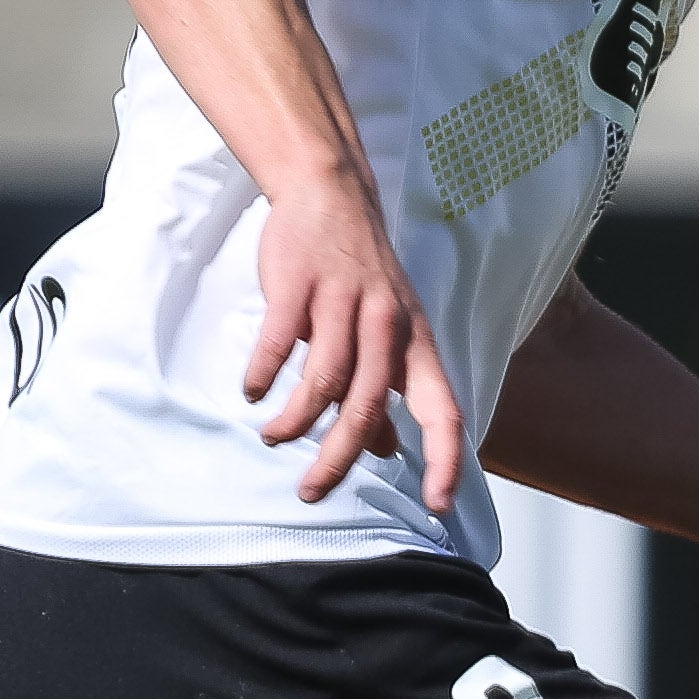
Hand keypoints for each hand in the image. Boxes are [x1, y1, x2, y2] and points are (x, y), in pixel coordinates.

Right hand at [244, 182, 469, 512]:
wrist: (330, 194)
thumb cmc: (359, 274)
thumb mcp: (388, 331)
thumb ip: (386, 390)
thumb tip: (386, 449)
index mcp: (414, 343)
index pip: (443, 410)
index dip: (445, 459)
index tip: (437, 505)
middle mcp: (387, 325)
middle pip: (368, 406)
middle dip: (337, 458)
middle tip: (311, 492)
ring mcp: (343, 302)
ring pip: (324, 380)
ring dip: (294, 421)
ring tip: (273, 438)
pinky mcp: (300, 284)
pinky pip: (279, 342)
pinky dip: (263, 374)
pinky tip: (253, 392)